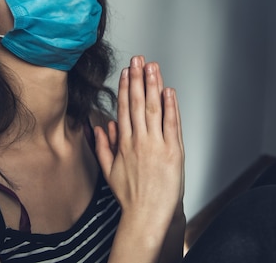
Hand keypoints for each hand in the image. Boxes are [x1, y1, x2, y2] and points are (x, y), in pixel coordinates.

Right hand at [95, 56, 184, 226]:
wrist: (147, 215)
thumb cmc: (130, 196)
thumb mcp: (109, 170)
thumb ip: (103, 146)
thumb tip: (102, 126)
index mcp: (123, 143)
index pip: (124, 109)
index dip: (125, 87)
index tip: (126, 71)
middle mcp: (139, 141)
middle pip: (137, 103)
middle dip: (138, 78)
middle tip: (138, 59)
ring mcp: (156, 145)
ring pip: (153, 109)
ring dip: (153, 86)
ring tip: (152, 67)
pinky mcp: (173, 152)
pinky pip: (172, 125)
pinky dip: (171, 107)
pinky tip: (168, 91)